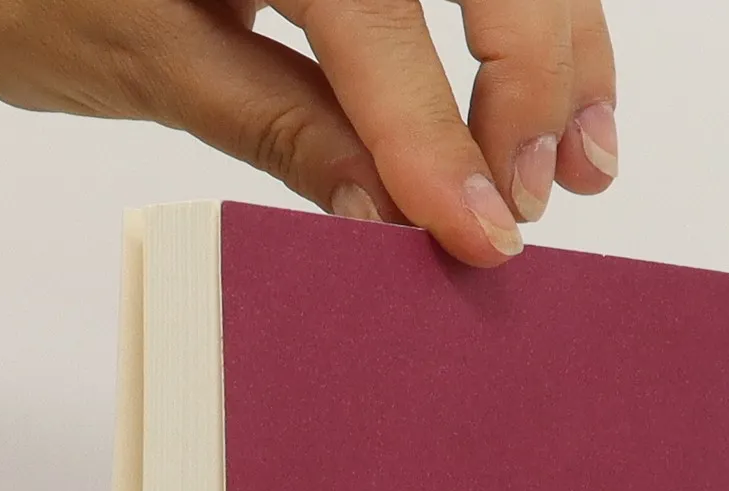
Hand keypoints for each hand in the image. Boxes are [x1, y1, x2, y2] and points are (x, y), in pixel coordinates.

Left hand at [0, 0, 617, 265]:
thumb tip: (393, 216)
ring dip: (559, 47)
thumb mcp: (150, 60)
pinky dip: (526, 25)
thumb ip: (284, 128)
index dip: (437, 130)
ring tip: (577, 160)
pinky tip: (555, 98)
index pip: (375, 13)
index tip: (478, 231)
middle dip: (527, 74)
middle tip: (527, 197)